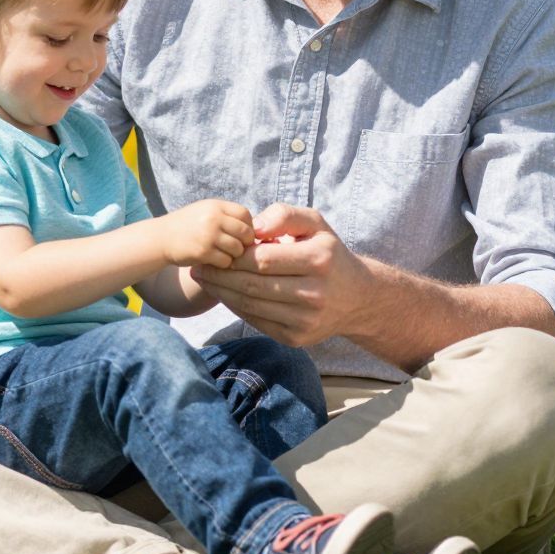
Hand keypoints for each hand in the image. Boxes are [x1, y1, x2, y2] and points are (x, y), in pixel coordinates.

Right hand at [159, 199, 253, 268]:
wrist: (161, 237)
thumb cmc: (188, 226)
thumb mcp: (207, 211)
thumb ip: (228, 216)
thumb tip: (257, 231)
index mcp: (216, 206)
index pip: (245, 215)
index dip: (248, 226)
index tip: (242, 235)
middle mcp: (213, 218)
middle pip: (245, 233)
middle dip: (245, 244)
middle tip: (237, 249)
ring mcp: (208, 235)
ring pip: (238, 249)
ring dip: (234, 256)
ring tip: (223, 255)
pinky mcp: (203, 252)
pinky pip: (226, 261)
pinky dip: (223, 264)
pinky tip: (214, 261)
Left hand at [191, 204, 368, 348]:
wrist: (357, 298)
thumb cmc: (328, 253)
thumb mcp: (315, 224)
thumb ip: (284, 215)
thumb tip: (254, 227)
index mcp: (318, 260)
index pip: (262, 259)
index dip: (233, 256)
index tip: (213, 250)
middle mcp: (314, 293)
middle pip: (253, 284)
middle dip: (219, 276)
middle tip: (197, 267)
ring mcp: (305, 320)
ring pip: (251, 305)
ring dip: (222, 293)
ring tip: (204, 280)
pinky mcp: (296, 338)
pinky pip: (256, 321)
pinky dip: (236, 308)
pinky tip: (224, 294)